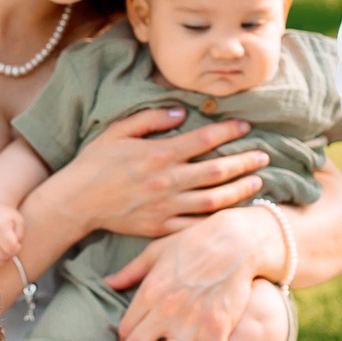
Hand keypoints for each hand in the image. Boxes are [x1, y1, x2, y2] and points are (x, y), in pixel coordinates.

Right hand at [0, 206, 24, 278]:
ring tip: (1, 255)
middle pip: (0, 256)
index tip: (16, 245)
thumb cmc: (4, 216)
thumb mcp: (17, 220)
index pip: (10, 248)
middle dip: (7, 257)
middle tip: (9, 251)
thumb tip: (14, 249)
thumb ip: (19, 235)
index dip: (16, 249)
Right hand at [42, 108, 269, 239]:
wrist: (76, 202)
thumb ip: (151, 119)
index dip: (228, 131)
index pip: (204, 139)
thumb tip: (182, 112)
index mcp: (159, 154)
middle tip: (264, 156)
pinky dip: (216, 219)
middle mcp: (167, 181)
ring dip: (239, 191)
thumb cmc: (95, 163)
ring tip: (258, 183)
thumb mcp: (118, 131)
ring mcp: (166, 207)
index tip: (245, 125)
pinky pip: (195, 224)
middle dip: (245, 162)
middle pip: (217, 171)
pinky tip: (231, 212)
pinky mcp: (161, 227)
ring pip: (213, 200)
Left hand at [103, 204, 278, 340]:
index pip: (126, 331)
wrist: (236, 240)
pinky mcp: (218, 327)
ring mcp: (194, 320)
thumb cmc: (194, 242)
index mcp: (150, 292)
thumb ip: (130, 271)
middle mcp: (168, 309)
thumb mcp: (156, 251)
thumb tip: (106, 283)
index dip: (126, 340)